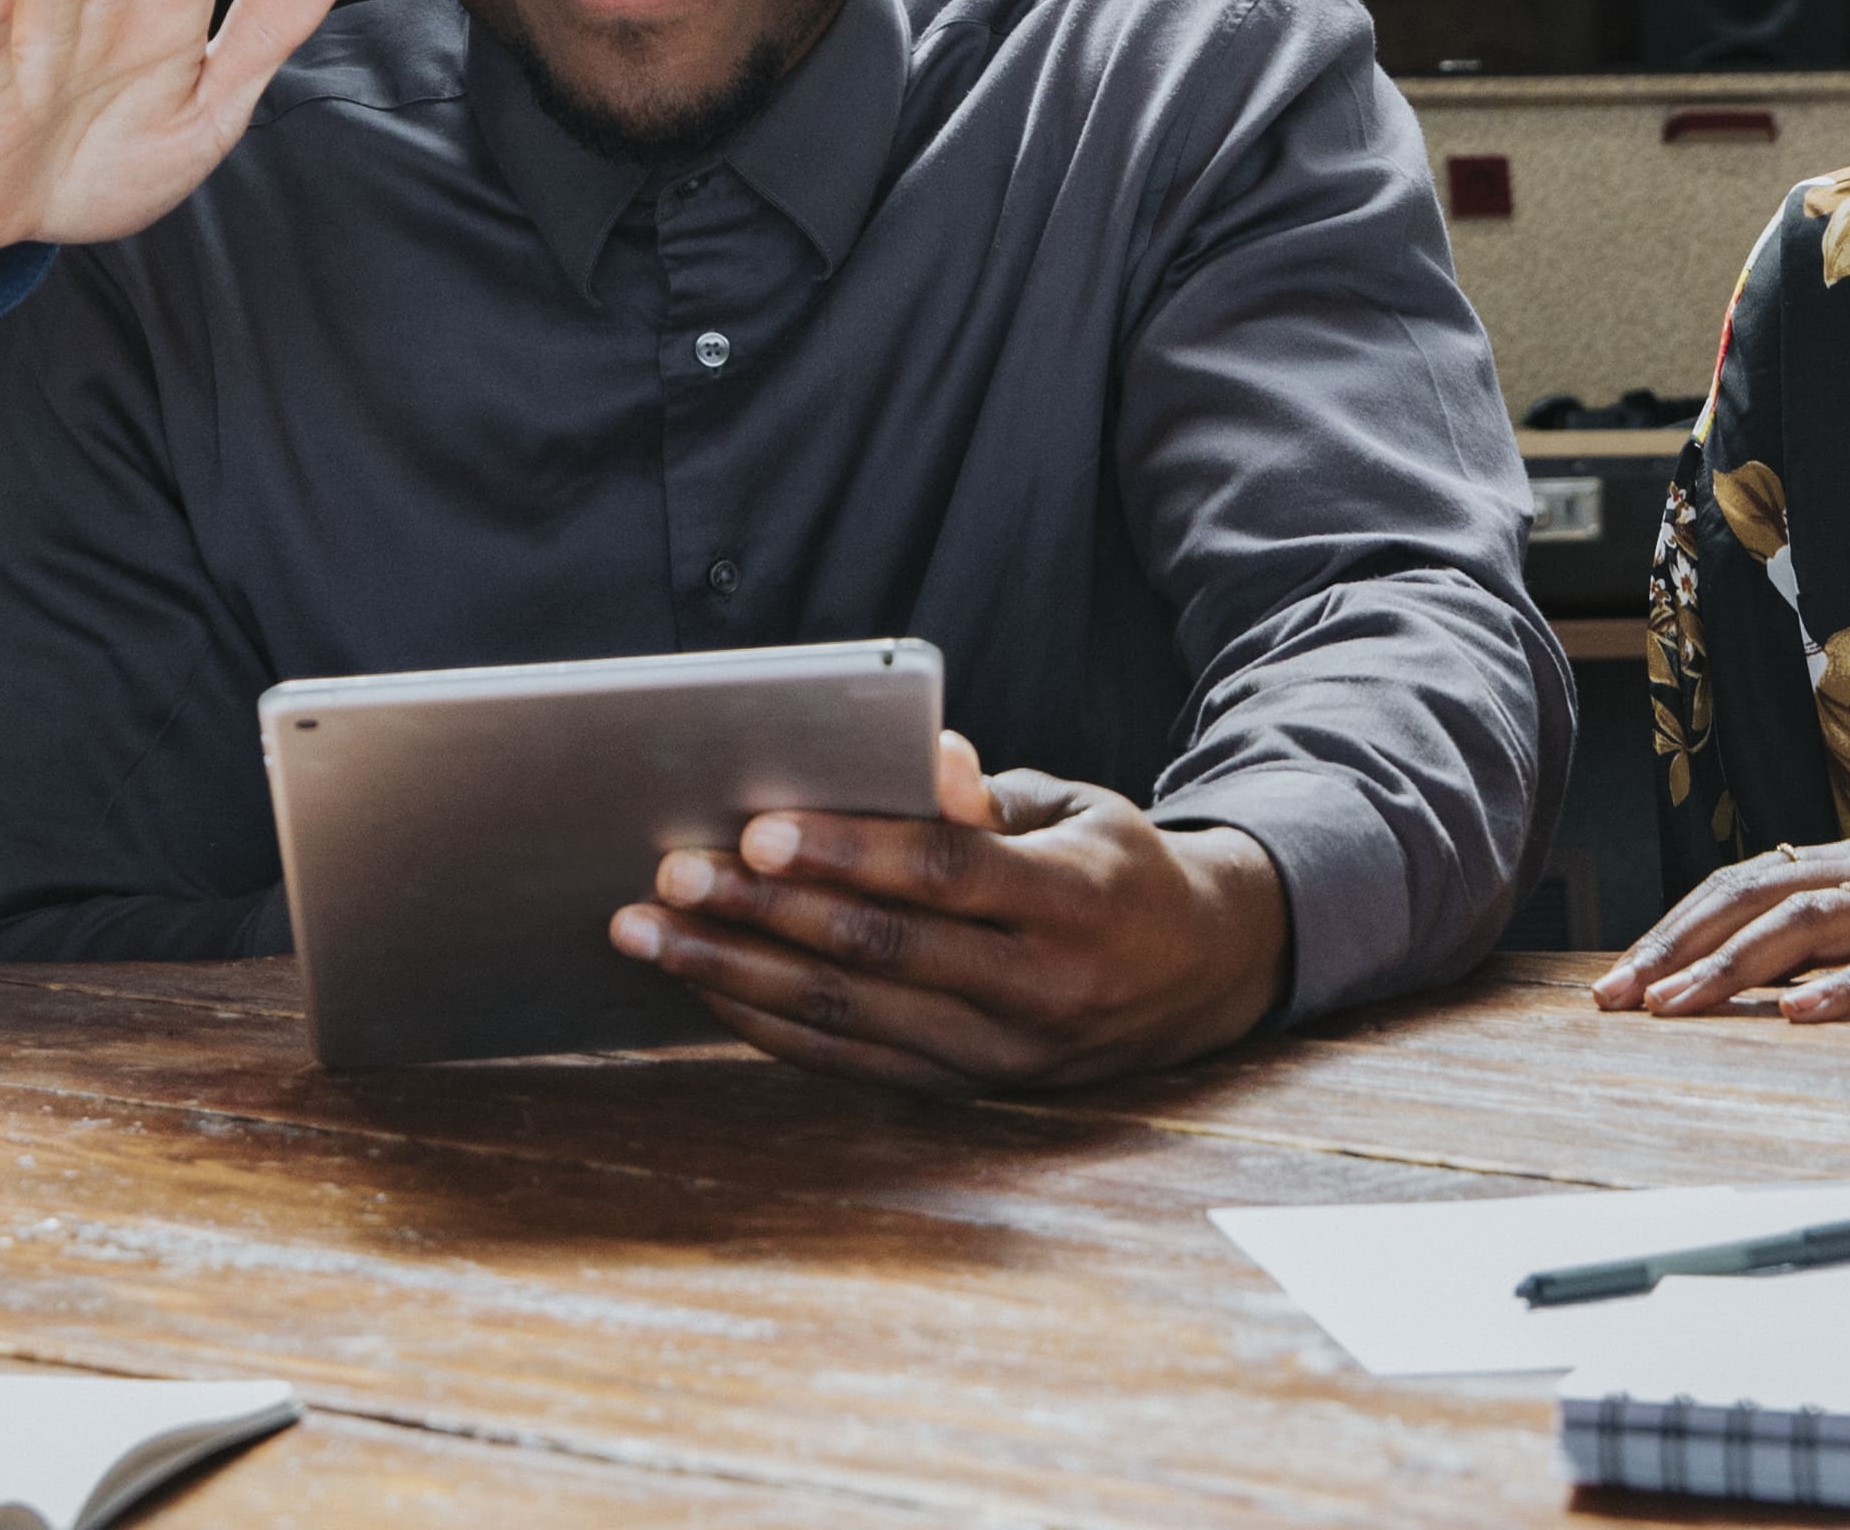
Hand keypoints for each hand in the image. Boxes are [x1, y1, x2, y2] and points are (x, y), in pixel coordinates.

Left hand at [605, 732, 1293, 1094]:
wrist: (1198, 978)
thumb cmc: (1110, 868)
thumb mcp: (1075, 810)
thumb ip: (984, 796)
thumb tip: (920, 756)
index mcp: (1073, 904)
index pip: (945, 876)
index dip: (848, 851)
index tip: (755, 826)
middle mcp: (1039, 995)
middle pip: (878, 951)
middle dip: (761, 911)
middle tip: (670, 872)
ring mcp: (1001, 1059)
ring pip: (848, 1017)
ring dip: (736, 973)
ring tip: (650, 932)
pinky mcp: (967, 1093)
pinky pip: (850, 1061)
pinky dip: (767, 1023)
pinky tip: (704, 982)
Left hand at [1593, 835, 1849, 1022]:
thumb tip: (1777, 962)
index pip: (1741, 885)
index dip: (1673, 928)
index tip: (1615, 980)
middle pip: (1751, 899)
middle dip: (1674, 949)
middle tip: (1613, 1001)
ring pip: (1806, 924)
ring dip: (1733, 968)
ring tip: (1676, 1008)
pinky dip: (1846, 988)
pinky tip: (1803, 1016)